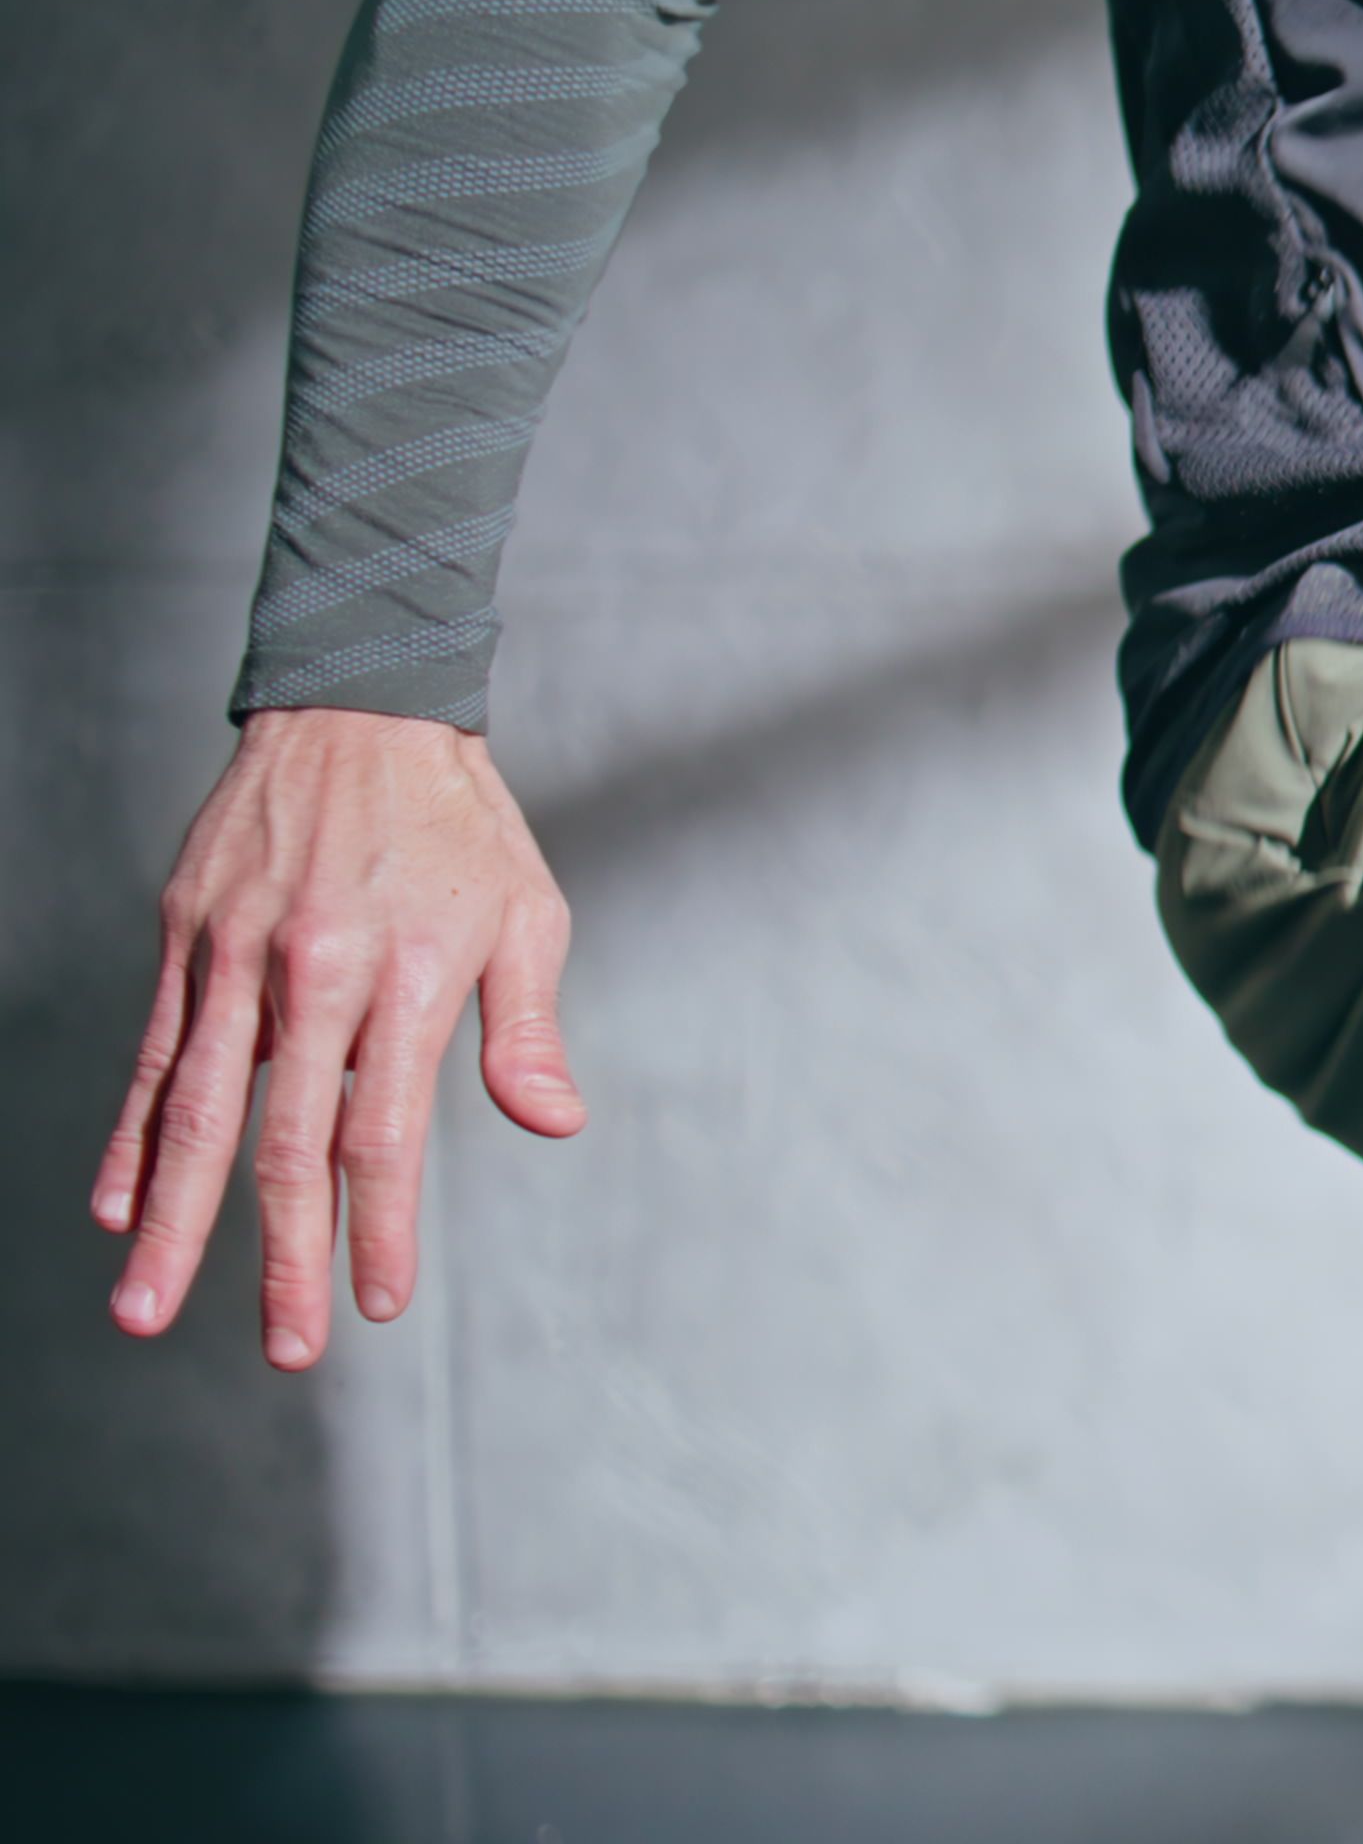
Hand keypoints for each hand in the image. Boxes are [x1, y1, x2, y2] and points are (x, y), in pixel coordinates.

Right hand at [94, 706, 585, 1368]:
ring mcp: (237, 955)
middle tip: (279, 1349)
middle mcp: (313, 972)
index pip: (384, 1134)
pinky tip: (113, 1206)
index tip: (374, 1302)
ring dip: (170, 1220)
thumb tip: (554, 1123)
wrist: (361, 707)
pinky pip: (151, 1053)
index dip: (377, 1227)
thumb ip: (527, 1030)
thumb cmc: (460, 824)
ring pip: (192, 1111)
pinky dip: (129, 1136)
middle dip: (281, 1256)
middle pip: (284, 1143)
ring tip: (146, 1306)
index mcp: (406, 976)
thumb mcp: (526, 915)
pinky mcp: (187, 935)